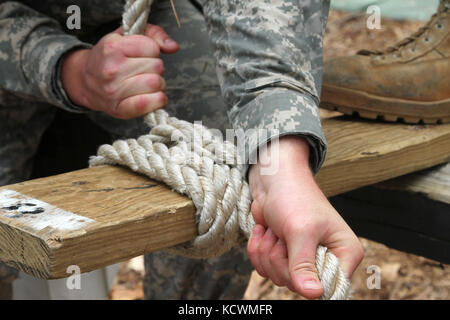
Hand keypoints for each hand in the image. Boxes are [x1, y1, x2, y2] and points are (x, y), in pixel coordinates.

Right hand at [61, 24, 178, 118]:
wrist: (85, 81)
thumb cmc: (110, 58)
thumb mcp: (126, 37)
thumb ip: (153, 34)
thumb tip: (173, 47)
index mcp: (112, 48)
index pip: (152, 47)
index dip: (151, 51)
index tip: (141, 55)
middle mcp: (112, 70)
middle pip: (157, 67)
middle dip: (155, 68)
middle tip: (144, 71)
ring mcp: (114, 91)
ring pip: (156, 84)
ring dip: (158, 85)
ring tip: (146, 83)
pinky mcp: (120, 109)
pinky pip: (150, 104)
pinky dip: (158, 100)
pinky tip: (153, 97)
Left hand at [247, 136, 363, 298]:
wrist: (272, 181)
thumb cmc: (293, 198)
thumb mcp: (300, 231)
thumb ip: (303, 264)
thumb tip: (314, 295)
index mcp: (345, 253)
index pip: (331, 288)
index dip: (308, 279)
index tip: (296, 255)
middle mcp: (326, 260)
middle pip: (298, 285)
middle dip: (281, 258)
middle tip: (284, 234)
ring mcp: (303, 260)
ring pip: (277, 277)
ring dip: (267, 251)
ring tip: (276, 229)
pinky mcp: (283, 256)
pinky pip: (264, 269)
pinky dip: (258, 249)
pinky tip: (265, 231)